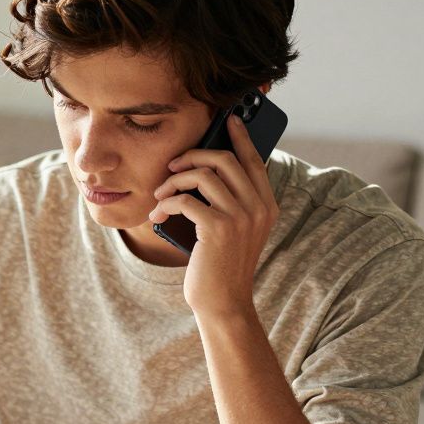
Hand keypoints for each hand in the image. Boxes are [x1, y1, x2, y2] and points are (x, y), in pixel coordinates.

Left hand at [148, 114, 279, 319]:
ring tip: (160, 195)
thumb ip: (231, 202)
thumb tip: (206, 170)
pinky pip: (184, 199)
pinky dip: (165, 203)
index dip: (240, 137)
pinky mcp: (218, 228)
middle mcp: (258, 207)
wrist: (223, 303)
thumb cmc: (221, 266)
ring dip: (173, 181)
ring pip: (202, 175)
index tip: (229, 120)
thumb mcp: (235, 231)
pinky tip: (157, 215)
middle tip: (172, 166)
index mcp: (267, 205)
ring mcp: (240, 217)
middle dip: (192, 156)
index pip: (254, 160)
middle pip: (225, 159)